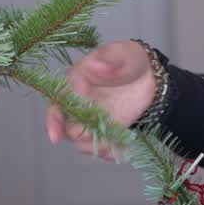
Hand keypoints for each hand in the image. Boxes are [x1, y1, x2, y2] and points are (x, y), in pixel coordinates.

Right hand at [45, 41, 156, 158]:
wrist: (149, 76)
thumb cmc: (129, 60)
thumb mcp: (123, 54)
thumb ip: (109, 59)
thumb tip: (93, 65)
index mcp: (75, 83)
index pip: (58, 104)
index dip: (54, 121)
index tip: (56, 136)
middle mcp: (78, 105)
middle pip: (69, 129)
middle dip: (81, 138)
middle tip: (98, 139)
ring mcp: (92, 121)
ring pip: (86, 142)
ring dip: (99, 146)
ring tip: (117, 142)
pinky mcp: (106, 132)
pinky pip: (104, 148)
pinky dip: (113, 151)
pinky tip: (125, 147)